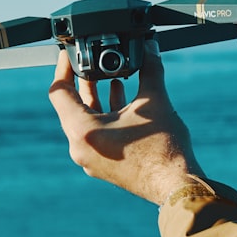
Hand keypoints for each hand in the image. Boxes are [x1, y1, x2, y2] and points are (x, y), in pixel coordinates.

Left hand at [48, 41, 204, 204]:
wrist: (176, 187)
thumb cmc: (164, 150)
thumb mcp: (155, 101)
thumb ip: (150, 70)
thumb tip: (149, 49)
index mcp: (82, 131)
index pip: (59, 92)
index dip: (64, 69)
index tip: (70, 55)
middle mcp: (80, 147)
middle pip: (71, 105)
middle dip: (84, 81)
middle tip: (92, 60)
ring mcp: (91, 159)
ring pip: (85, 120)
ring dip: (97, 97)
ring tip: (110, 76)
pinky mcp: (104, 164)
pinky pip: (96, 133)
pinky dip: (105, 115)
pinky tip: (121, 99)